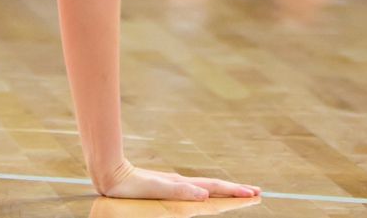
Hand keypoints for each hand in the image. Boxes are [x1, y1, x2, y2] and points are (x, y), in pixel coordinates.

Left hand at [94, 159, 260, 199]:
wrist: (111, 174)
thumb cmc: (131, 184)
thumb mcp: (156, 188)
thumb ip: (179, 190)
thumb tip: (204, 193)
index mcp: (183, 184)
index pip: (215, 187)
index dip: (235, 191)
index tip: (254, 193)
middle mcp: (182, 183)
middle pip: (214, 185)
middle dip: (235, 189)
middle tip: (256, 192)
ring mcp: (174, 183)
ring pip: (205, 186)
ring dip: (223, 189)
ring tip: (237, 191)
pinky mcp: (165, 185)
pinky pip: (193, 189)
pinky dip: (206, 191)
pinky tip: (205, 192)